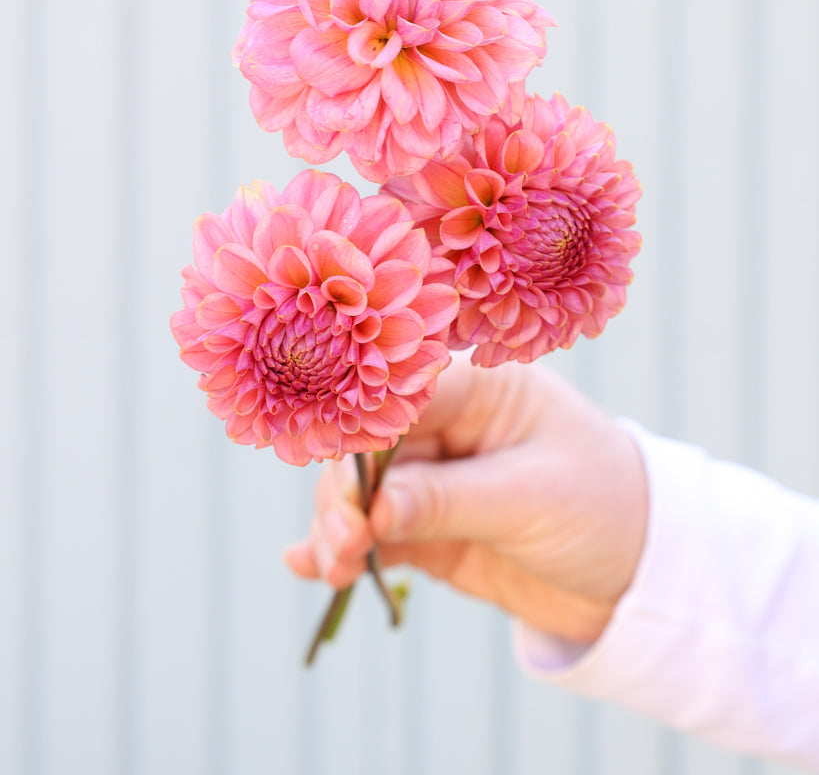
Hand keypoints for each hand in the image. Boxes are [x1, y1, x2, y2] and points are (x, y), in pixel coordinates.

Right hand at [285, 353, 647, 644]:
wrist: (642, 576)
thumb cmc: (604, 508)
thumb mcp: (531, 498)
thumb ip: (448, 500)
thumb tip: (372, 511)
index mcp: (481, 390)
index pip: (400, 397)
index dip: (362, 437)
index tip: (346, 487)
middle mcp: (449, 427)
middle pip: (370, 450)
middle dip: (346, 494)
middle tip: (343, 540)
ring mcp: (436, 480)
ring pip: (363, 496)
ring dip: (339, 528)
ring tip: (333, 568)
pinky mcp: (430, 529)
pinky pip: (376, 535)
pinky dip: (343, 549)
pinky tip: (308, 566)